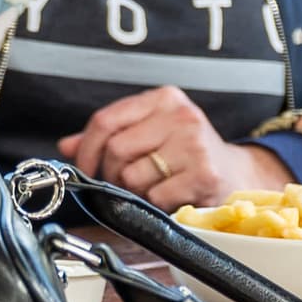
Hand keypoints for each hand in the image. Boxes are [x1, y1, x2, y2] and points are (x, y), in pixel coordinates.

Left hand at [58, 87, 293, 212]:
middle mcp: (182, 116)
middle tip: (123, 181)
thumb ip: (107, 136)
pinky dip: (155, 202)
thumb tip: (65, 146)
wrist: (236, 174)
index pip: (105, 120)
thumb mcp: (148, 134)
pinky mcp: (204, 174)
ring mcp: (195, 145)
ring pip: (131, 175)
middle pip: (115, 150)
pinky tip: (171, 194)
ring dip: (134, 189)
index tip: (84, 166)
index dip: (86, 149)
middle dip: (110, 173)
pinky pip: (154, 196)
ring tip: (154, 185)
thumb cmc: (185, 153)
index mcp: (164, 99)